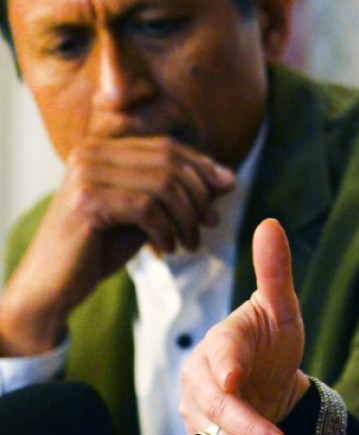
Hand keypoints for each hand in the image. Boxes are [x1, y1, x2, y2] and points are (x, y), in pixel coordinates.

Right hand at [0, 135, 233, 354]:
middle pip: (169, 162)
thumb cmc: (101, 247)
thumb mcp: (148, 214)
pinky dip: (166, 230)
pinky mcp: (86, 202)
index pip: (168, 147)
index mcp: (103, 148)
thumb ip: (182, 194)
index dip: (203, 166)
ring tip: (190, 242)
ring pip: (163, 185)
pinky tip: (168, 248)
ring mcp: (86, 175)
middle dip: (199, 193)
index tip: (228, 187)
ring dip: (187, 216)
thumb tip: (229, 178)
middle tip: (212, 222)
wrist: (52, 288)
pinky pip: (147, 208)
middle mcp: (91, 153)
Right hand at [180, 218, 309, 434]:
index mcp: (223, 339)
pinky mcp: (199, 431)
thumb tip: (270, 222)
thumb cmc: (274, 340)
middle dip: (246, 425)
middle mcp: (200, 374)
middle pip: (215, 403)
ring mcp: (195, 405)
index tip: (234, 381)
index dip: (227, 367)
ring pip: (213, 432)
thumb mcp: (282, 308)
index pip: (222, 353)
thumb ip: (275, 272)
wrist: (268, 383)